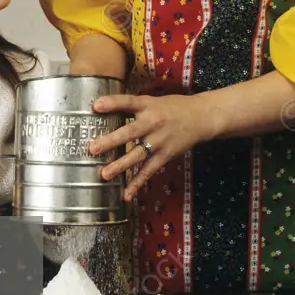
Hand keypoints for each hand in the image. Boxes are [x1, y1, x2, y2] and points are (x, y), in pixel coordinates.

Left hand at [88, 93, 218, 201]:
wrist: (201, 118)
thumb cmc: (173, 107)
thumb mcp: (154, 100)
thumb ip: (134, 107)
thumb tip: (106, 109)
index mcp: (148, 105)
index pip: (128, 102)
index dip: (112, 103)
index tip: (95, 106)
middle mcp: (153, 123)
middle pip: (130, 132)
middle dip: (111, 141)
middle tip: (92, 149)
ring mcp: (159, 141)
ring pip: (137, 154)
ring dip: (120, 165)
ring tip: (104, 174)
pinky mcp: (165, 155)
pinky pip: (149, 171)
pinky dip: (137, 183)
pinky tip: (126, 194)